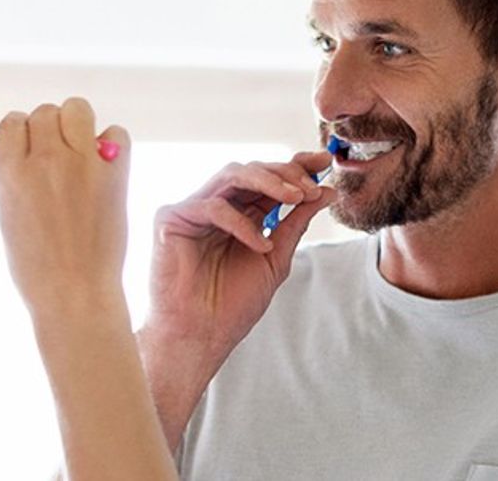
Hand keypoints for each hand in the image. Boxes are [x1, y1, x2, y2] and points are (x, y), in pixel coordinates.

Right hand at [0, 98, 130, 314]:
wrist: (74, 294)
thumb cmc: (37, 267)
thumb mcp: (7, 215)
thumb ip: (15, 176)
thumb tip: (28, 150)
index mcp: (9, 173)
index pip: (12, 122)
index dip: (22, 135)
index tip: (30, 151)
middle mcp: (45, 161)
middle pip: (45, 112)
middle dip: (50, 130)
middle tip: (58, 157)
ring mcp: (82, 165)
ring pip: (77, 109)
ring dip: (78, 125)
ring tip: (81, 154)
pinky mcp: (114, 174)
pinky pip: (116, 133)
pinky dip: (112, 144)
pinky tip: (105, 166)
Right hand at [142, 151, 334, 373]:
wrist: (201, 336)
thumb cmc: (232, 304)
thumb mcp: (276, 258)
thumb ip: (296, 222)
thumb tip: (326, 190)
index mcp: (241, 214)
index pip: (268, 179)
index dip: (295, 166)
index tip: (324, 162)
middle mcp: (218, 206)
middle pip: (252, 170)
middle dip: (285, 172)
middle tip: (311, 186)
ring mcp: (193, 209)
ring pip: (231, 174)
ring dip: (268, 181)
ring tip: (294, 197)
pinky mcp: (171, 218)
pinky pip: (212, 206)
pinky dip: (241, 223)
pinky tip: (261, 244)